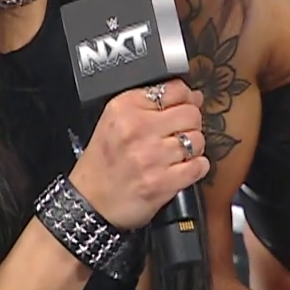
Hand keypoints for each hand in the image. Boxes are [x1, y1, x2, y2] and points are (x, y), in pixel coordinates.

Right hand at [65, 80, 208, 229]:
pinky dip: (196, 167)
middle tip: (178, 133)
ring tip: (177, 153)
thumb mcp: (115, 120)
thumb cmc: (103, 162)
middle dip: (190, 123)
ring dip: (192, 147)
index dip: (185, 98)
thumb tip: (193, 96)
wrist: (90, 201)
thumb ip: (150, 104)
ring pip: (197, 139)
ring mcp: (152, 156)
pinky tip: (182, 168)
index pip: (175, 89)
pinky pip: (199, 165)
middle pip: (190, 113)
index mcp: (125, 108)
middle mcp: (138, 129)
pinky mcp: (162, 182)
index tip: (183, 106)